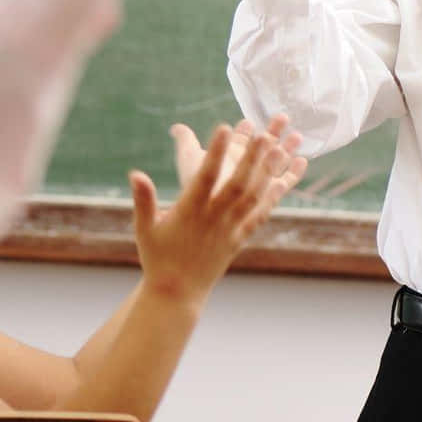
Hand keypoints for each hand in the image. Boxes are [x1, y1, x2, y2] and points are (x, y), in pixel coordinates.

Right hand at [129, 117, 306, 307]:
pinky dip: (274, 195)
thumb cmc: (157, 257)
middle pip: (237, 184)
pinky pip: (260, 214)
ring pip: (253, 197)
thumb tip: (135, 173)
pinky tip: (286, 178)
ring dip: (267, 172)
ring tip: (279, 147)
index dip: (215, 153)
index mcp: (189, 212)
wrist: (176, 293)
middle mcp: (213, 219)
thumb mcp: (144, 228)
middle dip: (252, 158)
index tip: (224, 127)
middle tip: (265, 132)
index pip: (204, 177)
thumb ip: (143, 199)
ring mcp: (230, 229)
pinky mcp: (240, 238)